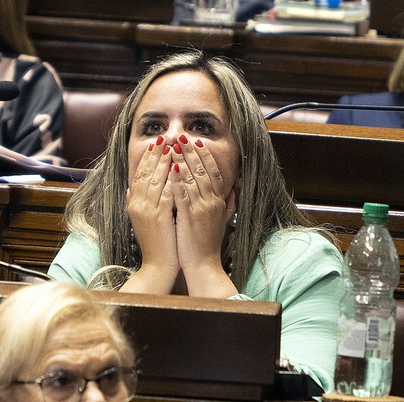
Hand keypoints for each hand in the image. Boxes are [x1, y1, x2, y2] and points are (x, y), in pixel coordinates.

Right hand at [122, 136, 178, 293]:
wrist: (158, 266)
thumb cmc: (156, 244)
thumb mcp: (142, 221)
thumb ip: (136, 203)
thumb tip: (130, 189)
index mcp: (133, 204)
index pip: (139, 174)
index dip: (147, 157)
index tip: (156, 144)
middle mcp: (137, 205)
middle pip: (145, 172)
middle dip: (156, 154)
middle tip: (164, 137)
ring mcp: (147, 210)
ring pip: (155, 179)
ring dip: (164, 161)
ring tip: (172, 146)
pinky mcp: (158, 217)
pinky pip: (165, 192)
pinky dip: (171, 178)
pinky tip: (179, 167)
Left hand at [170, 135, 237, 296]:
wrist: (205, 266)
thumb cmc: (208, 245)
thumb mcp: (221, 221)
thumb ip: (227, 204)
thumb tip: (232, 190)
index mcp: (219, 202)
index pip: (213, 173)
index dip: (205, 156)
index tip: (198, 143)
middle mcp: (212, 203)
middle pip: (203, 171)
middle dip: (192, 152)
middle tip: (183, 137)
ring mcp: (202, 209)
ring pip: (193, 179)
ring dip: (183, 160)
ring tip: (175, 146)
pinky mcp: (190, 217)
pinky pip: (183, 194)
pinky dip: (177, 179)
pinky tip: (171, 168)